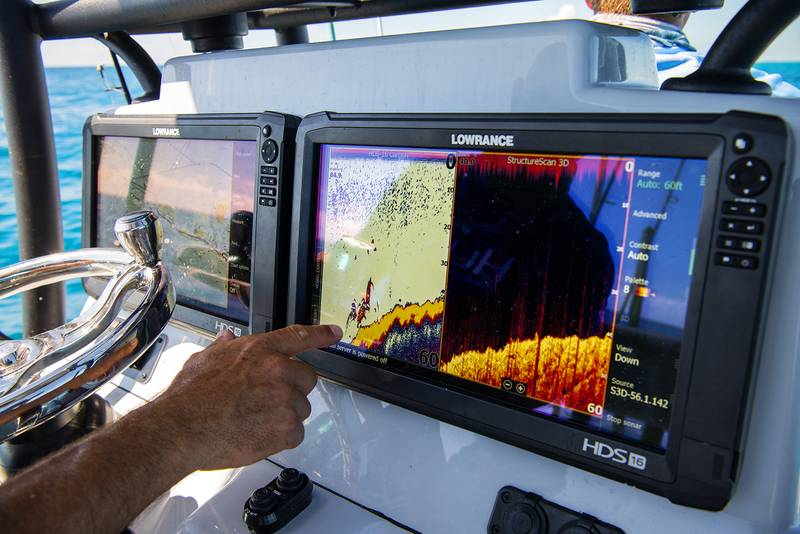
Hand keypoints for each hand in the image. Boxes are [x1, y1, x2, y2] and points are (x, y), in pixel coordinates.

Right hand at [147, 324, 341, 470]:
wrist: (181, 429)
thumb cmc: (189, 397)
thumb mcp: (204, 360)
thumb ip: (224, 348)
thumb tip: (227, 338)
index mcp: (261, 350)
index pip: (298, 336)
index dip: (320, 334)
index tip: (335, 333)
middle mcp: (277, 370)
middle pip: (307, 379)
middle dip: (292, 390)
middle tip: (265, 401)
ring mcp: (284, 400)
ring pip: (301, 409)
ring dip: (285, 416)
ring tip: (253, 420)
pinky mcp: (286, 428)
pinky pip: (296, 434)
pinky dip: (281, 438)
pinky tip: (257, 435)